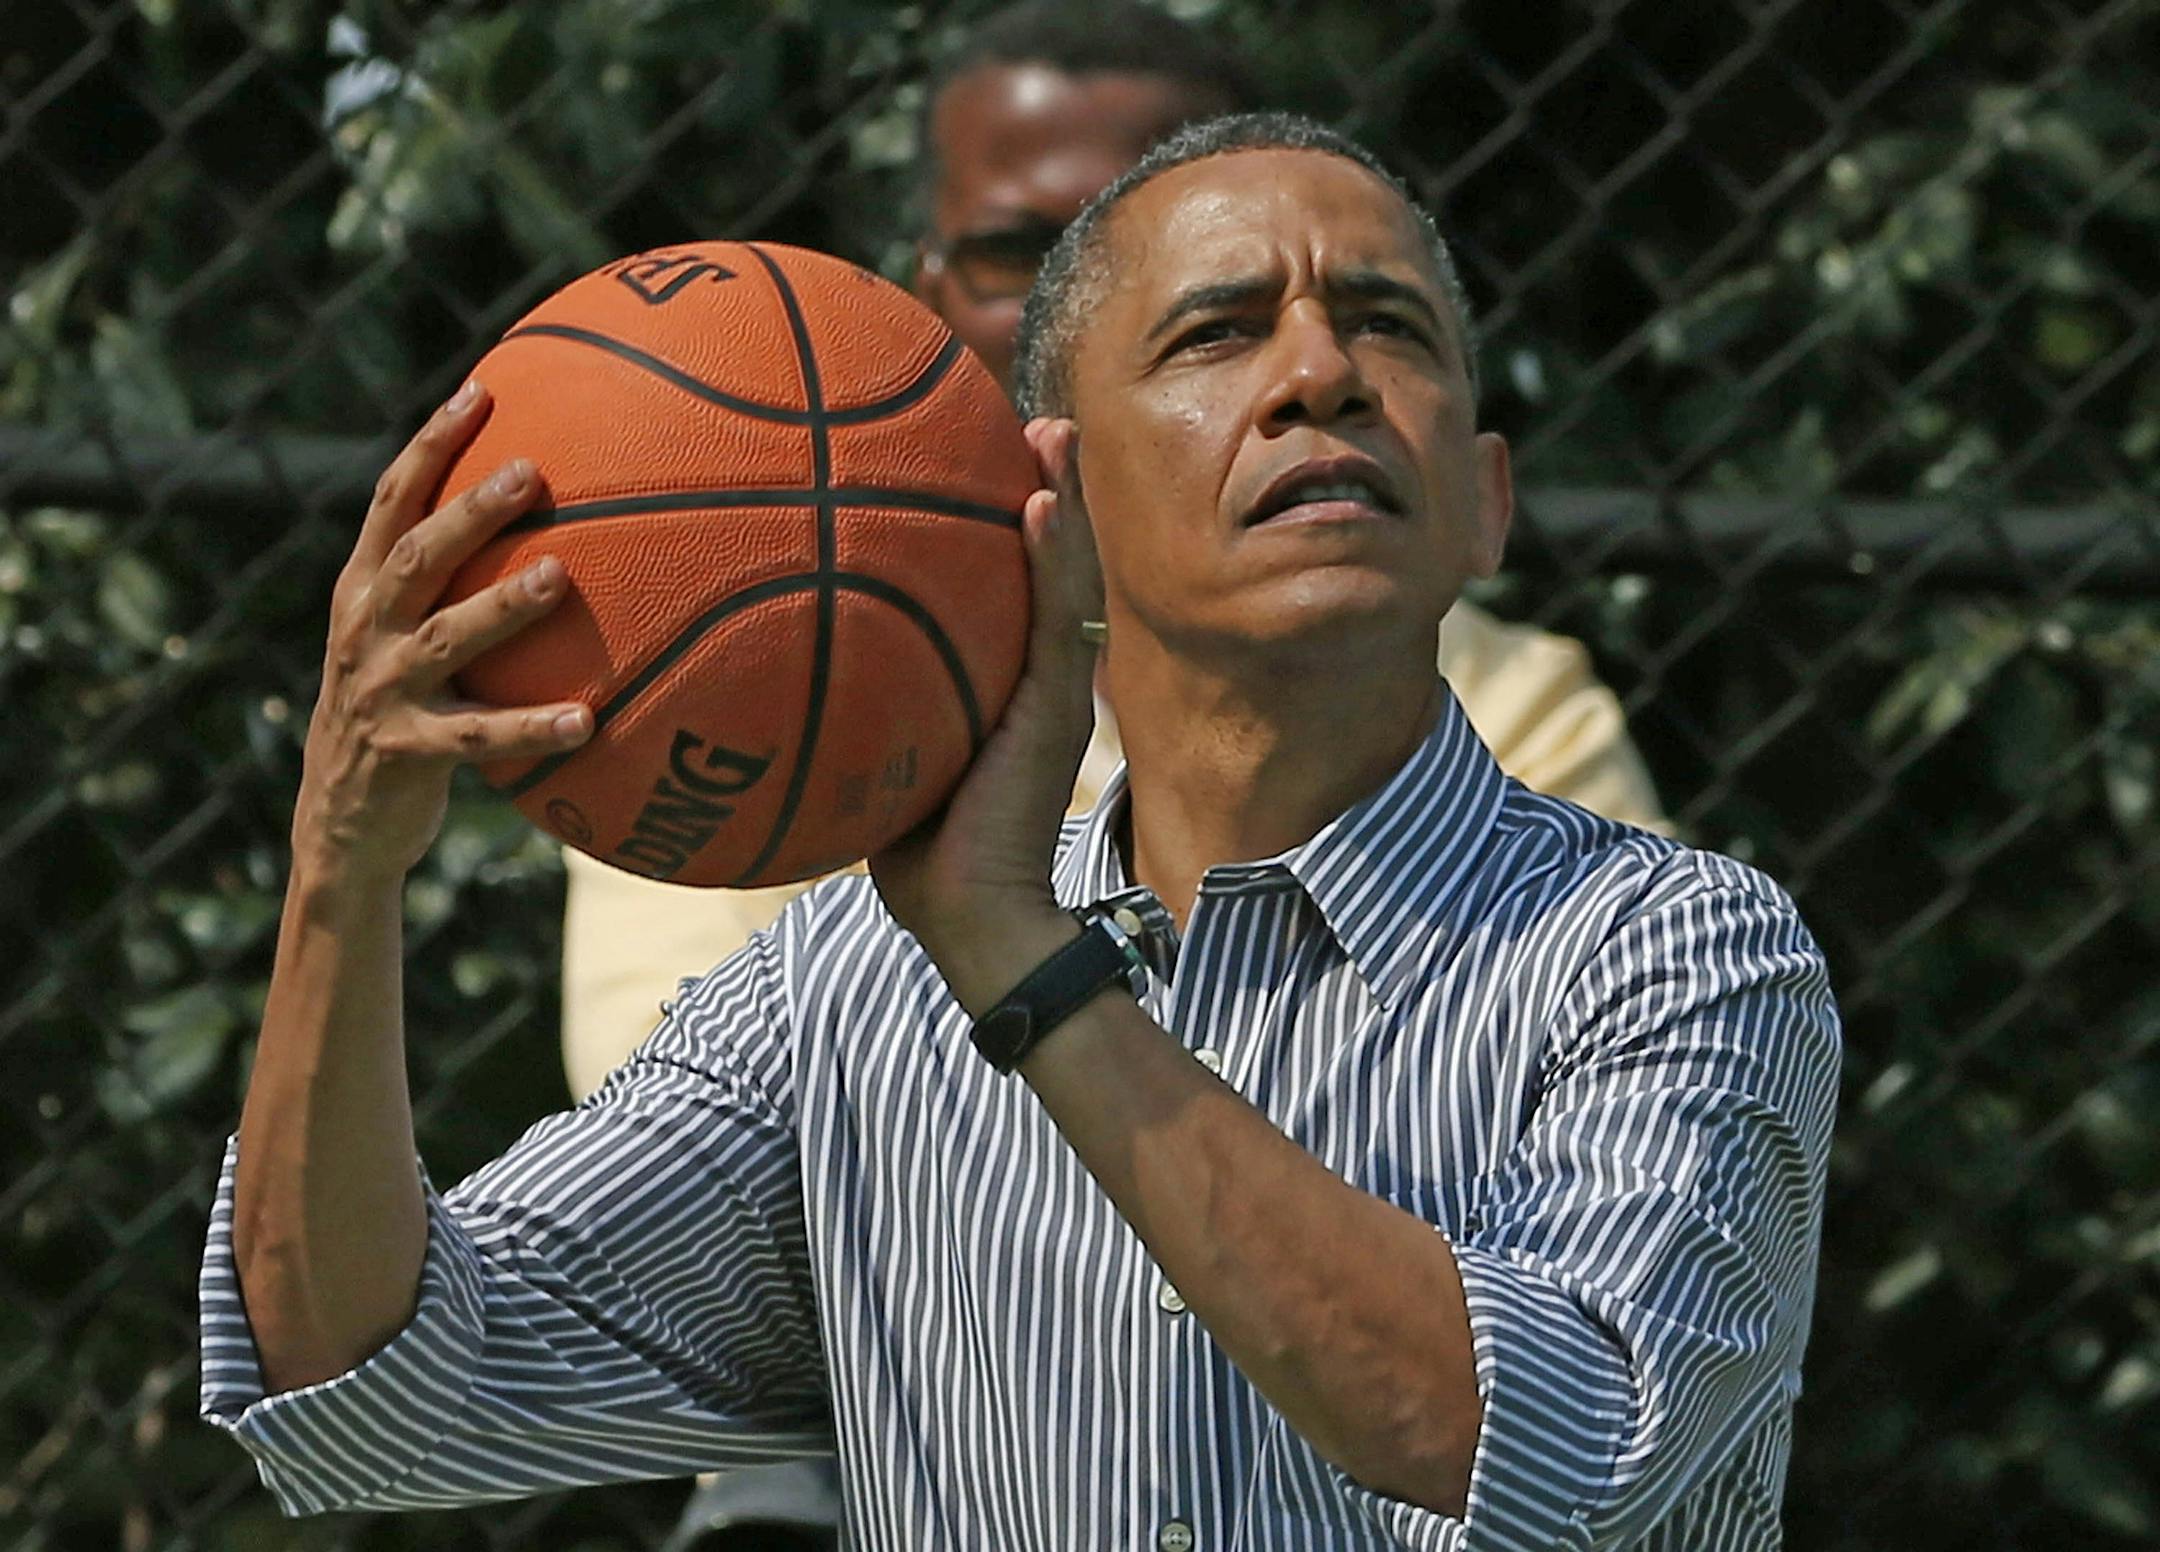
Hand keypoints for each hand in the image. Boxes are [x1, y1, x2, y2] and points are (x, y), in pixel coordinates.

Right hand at [294, 381, 590, 886]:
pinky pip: (480, 738)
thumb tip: (548, 523)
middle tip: (531, 470)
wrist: (338, 822)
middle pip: (419, 553)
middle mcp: (366, 629)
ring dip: (504, 605)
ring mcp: (382, 688)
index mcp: (363, 590)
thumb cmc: (396, 712)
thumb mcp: (402, 639)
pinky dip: (532, 727)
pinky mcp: (407, 750)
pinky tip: (588, 720)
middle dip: (471, 509)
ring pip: (448, 635)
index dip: (432, 444)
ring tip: (559, 575)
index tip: (481, 391)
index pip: (393, 500)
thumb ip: (448, 585)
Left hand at [871, 417, 1104, 1008]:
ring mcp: (1054, 690)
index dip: (997, 518)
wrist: (970, 916)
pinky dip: (1054, 558)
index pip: (1004, 584)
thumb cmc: (913, 853)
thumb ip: (842, 704)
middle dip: (1042, 484)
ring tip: (1049, 431)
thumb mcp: (867, 759)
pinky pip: (1059, 620)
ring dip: (1063, 498)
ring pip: (1068, 574)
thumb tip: (749, 659)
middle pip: (1048, 561)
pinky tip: (1038, 505)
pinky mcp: (1059, 710)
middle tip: (1027, 419)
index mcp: (997, 680)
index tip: (972, 453)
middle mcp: (1033, 674)